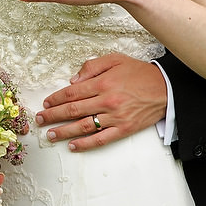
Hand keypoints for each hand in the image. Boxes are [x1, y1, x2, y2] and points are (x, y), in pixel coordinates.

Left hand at [35, 53, 166, 150]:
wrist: (166, 88)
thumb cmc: (139, 73)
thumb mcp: (115, 59)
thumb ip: (92, 66)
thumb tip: (73, 80)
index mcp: (103, 83)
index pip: (72, 93)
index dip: (56, 99)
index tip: (46, 104)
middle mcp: (106, 101)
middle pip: (73, 110)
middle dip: (53, 116)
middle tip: (39, 120)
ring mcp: (115, 117)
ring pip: (84, 126)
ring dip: (64, 132)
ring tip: (50, 135)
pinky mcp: (124, 129)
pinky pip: (101, 139)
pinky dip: (85, 144)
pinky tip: (73, 146)